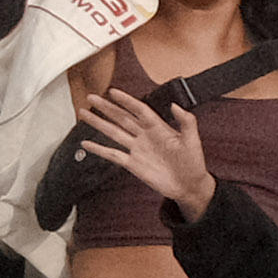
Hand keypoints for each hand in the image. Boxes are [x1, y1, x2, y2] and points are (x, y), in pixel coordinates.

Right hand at [75, 74, 216, 214]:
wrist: (189, 186)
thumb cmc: (193, 164)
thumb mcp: (193, 141)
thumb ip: (186, 122)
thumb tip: (176, 106)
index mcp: (159, 128)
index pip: (139, 110)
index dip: (126, 101)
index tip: (112, 92)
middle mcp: (144, 136)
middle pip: (121, 118)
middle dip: (106, 107)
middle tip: (91, 97)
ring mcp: (136, 149)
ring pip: (113, 132)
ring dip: (98, 123)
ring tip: (83, 113)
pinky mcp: (132, 164)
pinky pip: (112, 154)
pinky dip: (99, 149)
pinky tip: (87, 143)